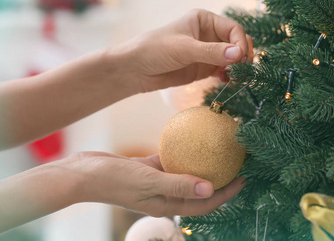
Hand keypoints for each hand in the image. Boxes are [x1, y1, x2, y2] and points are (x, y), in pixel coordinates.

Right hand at [69, 152, 245, 216]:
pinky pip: (172, 158)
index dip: (227, 193)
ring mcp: (158, 181)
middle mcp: (166, 195)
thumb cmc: (114, 180)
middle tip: (237, 160)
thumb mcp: (149, 181)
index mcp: (167, 204)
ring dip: (204, 162)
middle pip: (200, 188)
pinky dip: (183, 149)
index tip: (244, 178)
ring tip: (220, 147)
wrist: (83, 173)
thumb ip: (180, 185)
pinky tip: (192, 135)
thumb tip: (210, 189)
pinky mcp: (149, 167)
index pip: (205, 203)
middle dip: (221, 177)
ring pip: (187, 171)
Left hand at [113, 9, 253, 91]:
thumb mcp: (184, 49)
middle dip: (242, 55)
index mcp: (205, 20)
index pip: (233, 29)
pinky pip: (225, 70)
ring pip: (233, 58)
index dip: (240, 43)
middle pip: (237, 43)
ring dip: (238, 68)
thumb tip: (238, 54)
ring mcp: (208, 52)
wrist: (136, 70)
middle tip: (241, 70)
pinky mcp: (205, 68)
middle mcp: (209, 34)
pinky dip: (229, 76)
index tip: (240, 59)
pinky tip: (226, 81)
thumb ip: (212, 52)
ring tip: (234, 78)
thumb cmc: (156, 49)